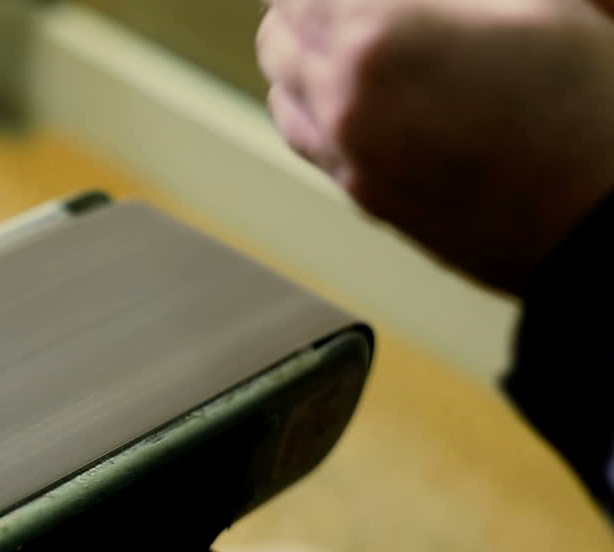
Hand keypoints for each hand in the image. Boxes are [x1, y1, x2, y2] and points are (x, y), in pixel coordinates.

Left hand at [257, 0, 613, 293]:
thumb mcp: (537, 4)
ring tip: (339, 38)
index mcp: (378, 38)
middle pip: (278, 34)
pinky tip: (348, 93)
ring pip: (282, 89)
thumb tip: (407, 3)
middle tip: (338, 0)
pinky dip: (310, 106)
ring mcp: (346, 156)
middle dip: (301, 6)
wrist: (605, 223)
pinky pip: (306, 140)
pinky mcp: (361, 195)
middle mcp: (343, 100)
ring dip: (298, 56)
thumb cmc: (592, 105)